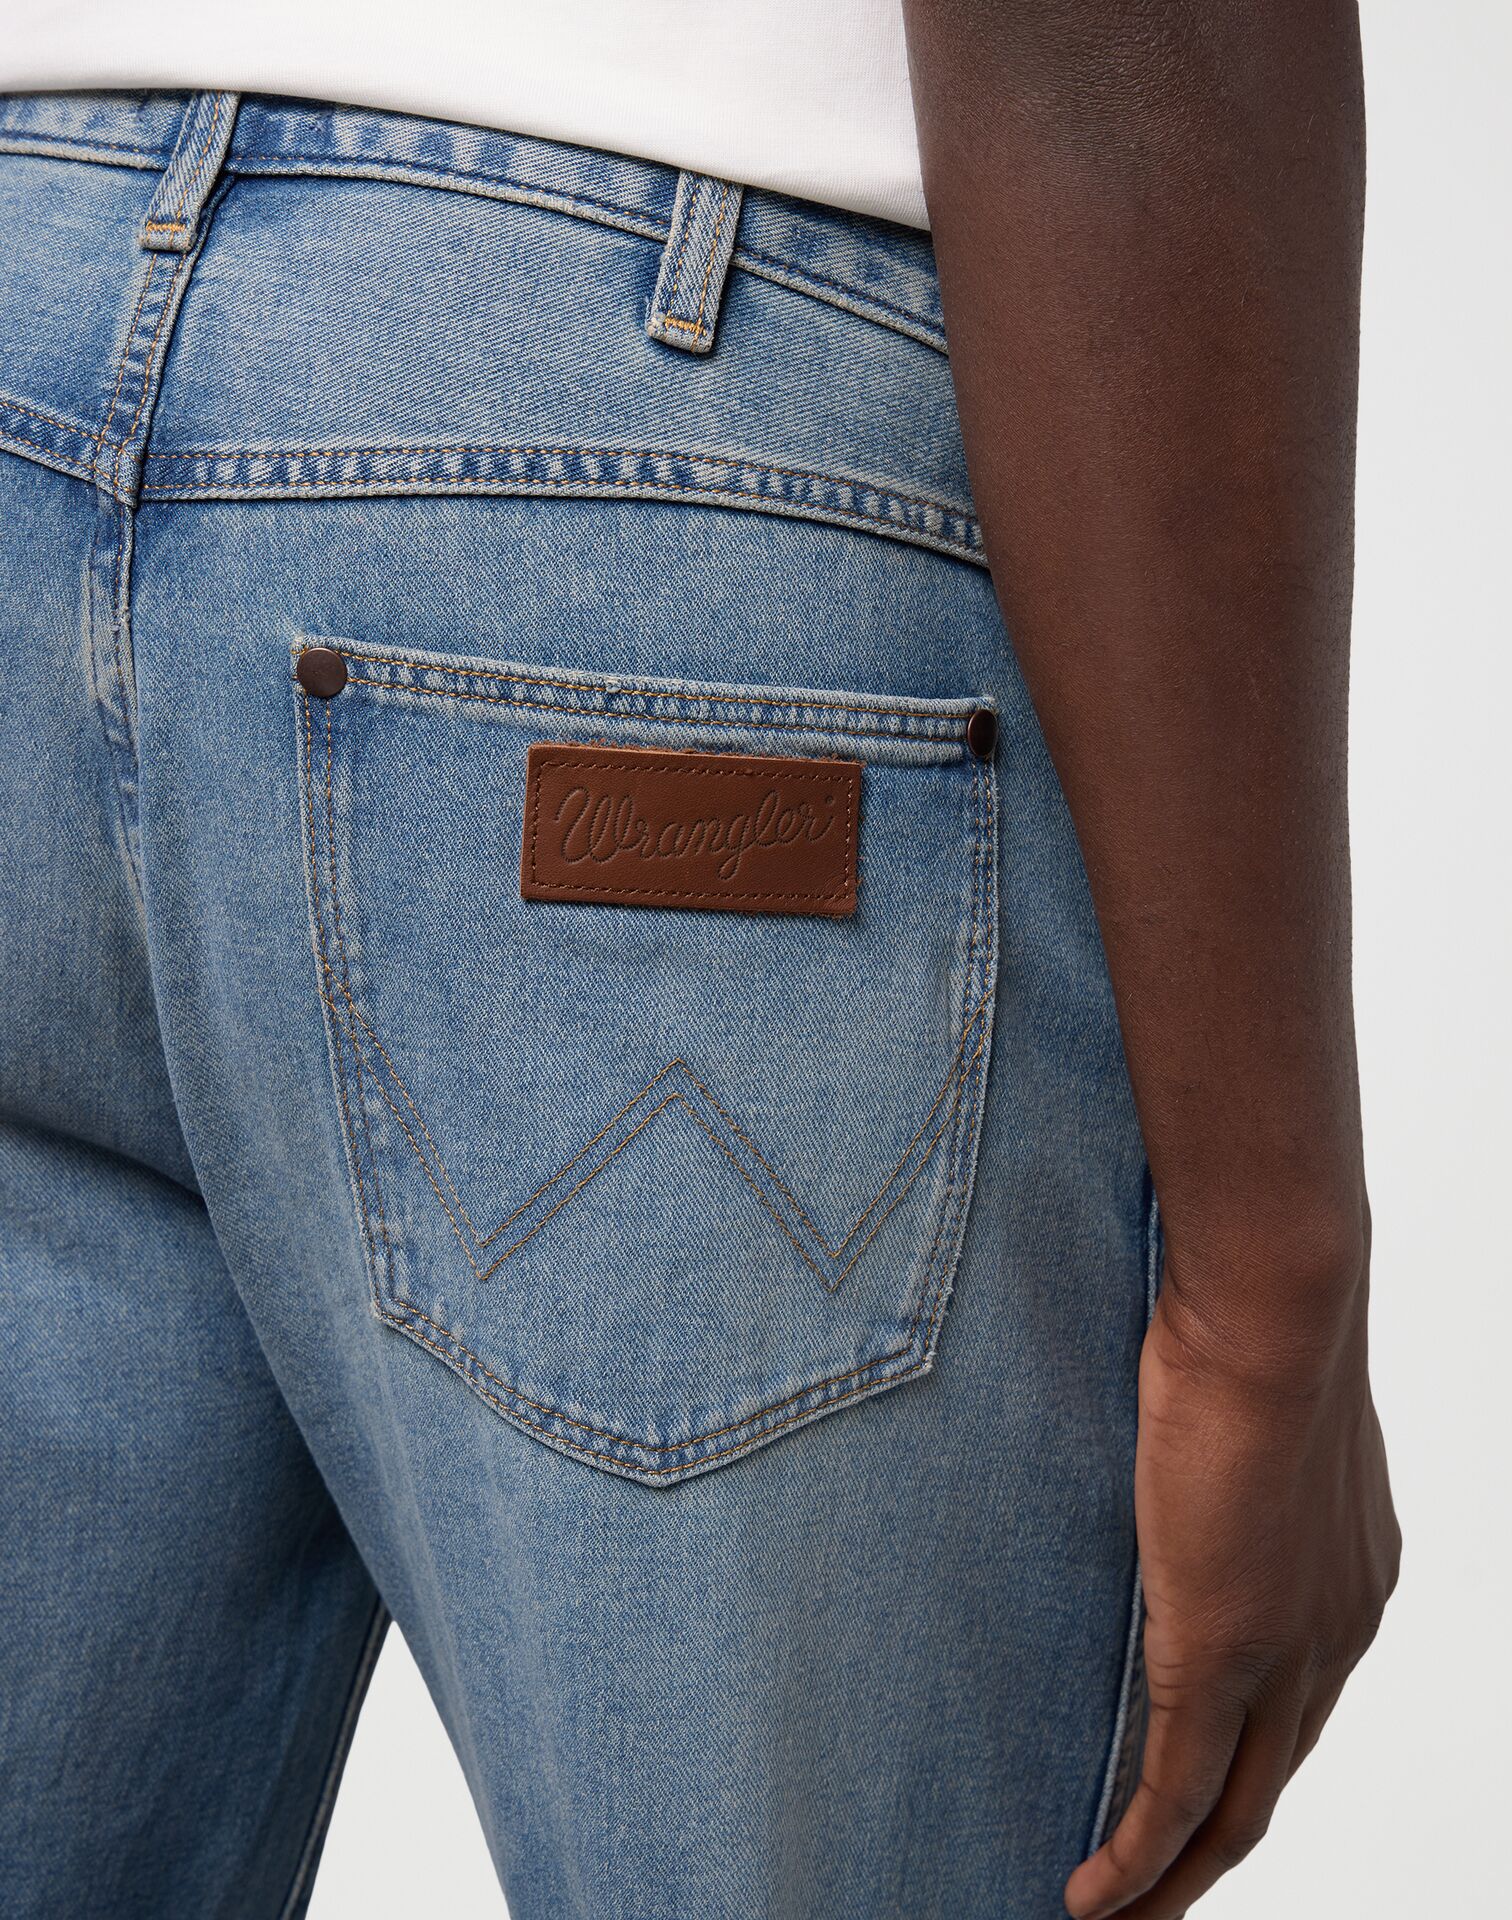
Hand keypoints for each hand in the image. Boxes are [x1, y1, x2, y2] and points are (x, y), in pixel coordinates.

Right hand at [1064, 1246, 1399, 1918]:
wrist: (1273, 1309)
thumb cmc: (1252, 1321)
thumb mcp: (1245, 1409)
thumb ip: (1224, 1463)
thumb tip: (1180, 1449)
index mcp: (1350, 1577)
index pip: (1299, 1704)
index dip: (1246, 1759)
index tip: (1190, 1788)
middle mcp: (1339, 1631)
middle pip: (1274, 1778)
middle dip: (1214, 1846)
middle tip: (1157, 1886)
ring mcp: (1289, 1651)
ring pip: (1234, 1806)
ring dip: (1175, 1873)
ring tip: (1121, 1913)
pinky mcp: (1223, 1654)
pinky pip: (1178, 1791)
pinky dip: (1136, 1857)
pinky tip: (1093, 1895)